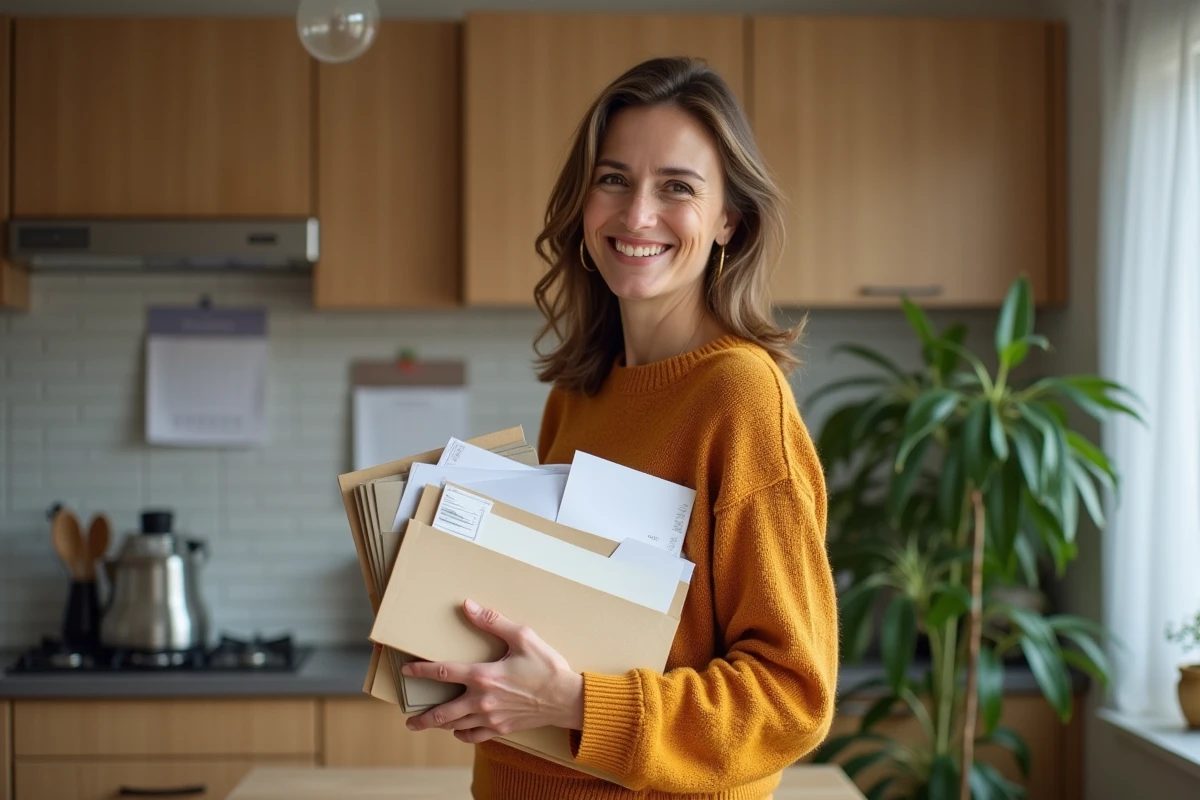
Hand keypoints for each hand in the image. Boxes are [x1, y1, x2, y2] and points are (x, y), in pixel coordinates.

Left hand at [402, 599, 583, 743]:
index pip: (443, 673)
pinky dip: (462, 735)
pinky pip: (474, 737)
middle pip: (442, 712)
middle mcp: (482, 700)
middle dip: (423, 717)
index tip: (407, 670)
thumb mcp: (523, 636)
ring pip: (456, 726)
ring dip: (439, 725)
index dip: (421, 671)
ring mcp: (491, 718)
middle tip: (409, 720)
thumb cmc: (547, 666)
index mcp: (483, 676)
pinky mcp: (501, 729)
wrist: (567, 699)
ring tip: (427, 724)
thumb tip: (468, 606)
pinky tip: (458, 731)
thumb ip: (493, 621)